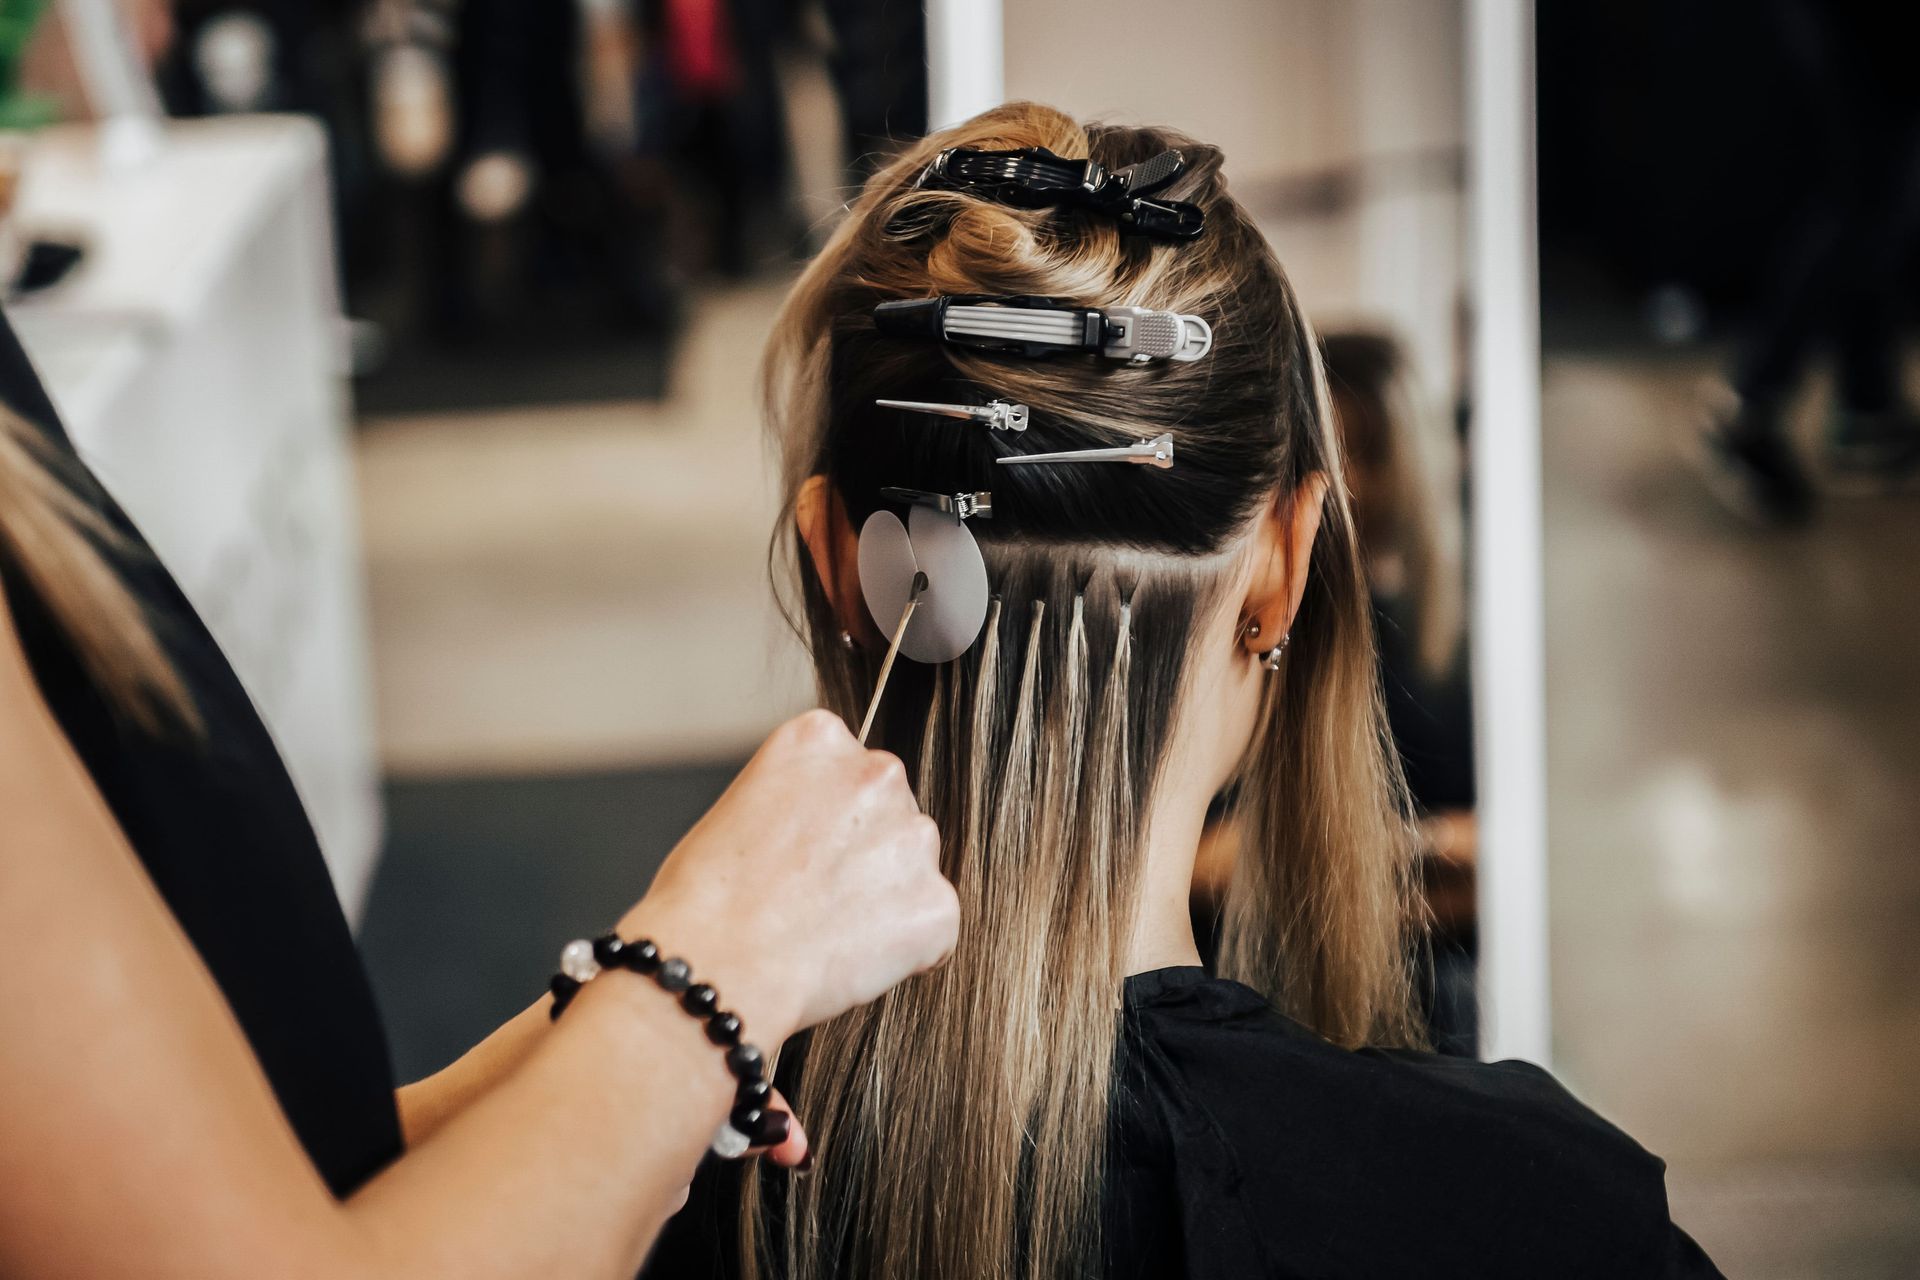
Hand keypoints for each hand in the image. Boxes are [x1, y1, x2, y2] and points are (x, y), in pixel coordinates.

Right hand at [620, 710, 957, 1044]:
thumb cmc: (705, 898)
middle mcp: (878, 773)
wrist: (717, 964)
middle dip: (863, 853)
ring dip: (886, 899)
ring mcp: (914, 838)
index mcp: (821, 738)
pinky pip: (932, 928)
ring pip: (913, 868)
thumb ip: (798, 802)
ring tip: (824, 933)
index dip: (824, 822)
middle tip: (813, 898)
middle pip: (888, 813)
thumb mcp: (740, 808)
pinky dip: (905, 951)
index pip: (849, 771)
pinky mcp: (936, 905)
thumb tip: (825, 836)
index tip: (799, 851)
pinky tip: (850, 961)